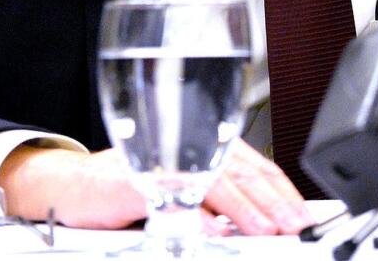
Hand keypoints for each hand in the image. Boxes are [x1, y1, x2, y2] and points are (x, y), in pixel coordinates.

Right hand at [0, 138, 313, 233]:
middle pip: (244, 174)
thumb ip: (220, 202)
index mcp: (210, 146)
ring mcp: (166, 163)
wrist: (75, 186)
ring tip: (266, 228)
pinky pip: (172, 199)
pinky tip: (212, 232)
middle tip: (295, 224)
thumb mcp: (186, 193)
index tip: (303, 214)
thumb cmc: (134, 187)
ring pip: (216, 184)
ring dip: (244, 210)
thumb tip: (262, 221)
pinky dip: (194, 217)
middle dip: (274, 202)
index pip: (258, 167)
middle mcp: (192, 149)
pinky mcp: (138, 181)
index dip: (283, 191)